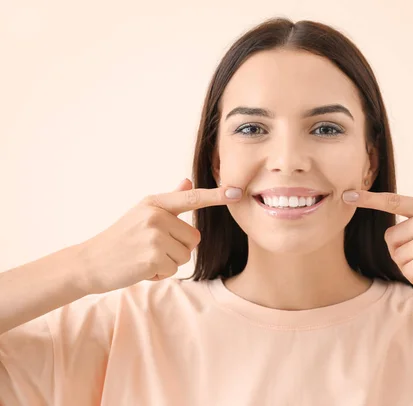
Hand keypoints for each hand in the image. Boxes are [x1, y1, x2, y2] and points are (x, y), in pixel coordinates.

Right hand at [75, 179, 241, 294]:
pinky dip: (159, 274)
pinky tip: (141, 268)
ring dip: (168, 262)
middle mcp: (156, 216)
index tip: (237, 192)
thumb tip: (187, 182)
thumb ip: (169, 200)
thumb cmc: (121, 238)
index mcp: (155, 203)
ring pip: (185, 255)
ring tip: (144, 257)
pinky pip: (173, 269)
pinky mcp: (152, 257)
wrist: (90, 262)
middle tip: (151, 248)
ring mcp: (154, 236)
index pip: (191, 198)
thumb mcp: (143, 213)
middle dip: (178, 248)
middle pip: (193, 238)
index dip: (217, 196)